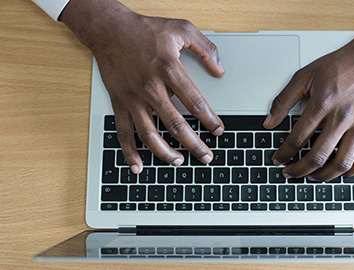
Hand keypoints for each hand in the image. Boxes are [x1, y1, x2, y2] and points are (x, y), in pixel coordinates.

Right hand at [60, 0, 224, 173]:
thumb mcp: (181, 28)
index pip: (195, 102)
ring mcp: (133, 98)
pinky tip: (138, 166)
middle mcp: (151, 88)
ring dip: (165, 153)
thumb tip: (220, 69)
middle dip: (194, 144)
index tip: (219, 131)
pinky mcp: (119, 103)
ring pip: (150, 134)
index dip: (210, 120)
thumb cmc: (145, 29)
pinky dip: (129, 152)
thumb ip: (205, 48)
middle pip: (176, 124)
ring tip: (180, 162)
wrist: (109, 29)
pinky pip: (123, 132)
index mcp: (169, 70)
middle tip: (206, 157)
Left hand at [263, 27, 353, 181]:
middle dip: (298, 170)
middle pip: (317, 156)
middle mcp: (342, 117)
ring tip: (312, 176)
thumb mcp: (305, 76)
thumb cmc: (340, 65)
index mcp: (323, 104)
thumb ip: (283, 100)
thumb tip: (269, 122)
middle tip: (289, 173)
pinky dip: (352, 171)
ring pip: (342, 163)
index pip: (297, 138)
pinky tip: (340, 172)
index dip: (284, 153)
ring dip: (323, 176)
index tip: (277, 159)